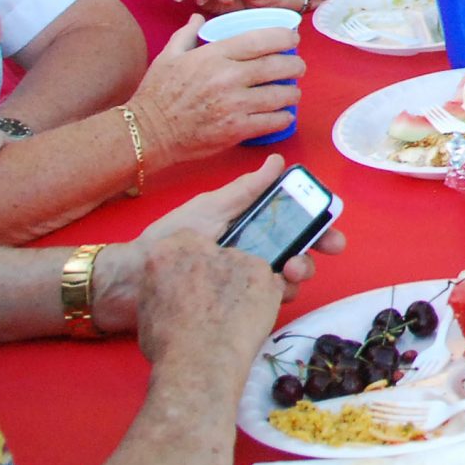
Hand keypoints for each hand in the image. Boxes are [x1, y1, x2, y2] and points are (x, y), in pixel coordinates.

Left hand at [96, 156, 345, 334]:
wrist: (132, 285)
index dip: (315, 219)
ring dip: (300, 270)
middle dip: (317, 246)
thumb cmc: (168, 240)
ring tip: (290, 272)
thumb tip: (278, 160)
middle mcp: (250, 250)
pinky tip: (274, 291)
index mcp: (246, 224)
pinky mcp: (238, 304)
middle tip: (331, 249)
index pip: (289, 218)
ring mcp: (245, 278)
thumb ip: (245, 189)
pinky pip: (270, 298)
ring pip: (289, 274)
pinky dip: (279, 294)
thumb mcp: (209, 209)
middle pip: (297, 246)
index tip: (331, 220)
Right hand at [123, 230, 284, 373]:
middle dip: (218, 274)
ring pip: (243, 266)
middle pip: (216, 253)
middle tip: (216, 304)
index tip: (195, 285)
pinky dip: (262, 297)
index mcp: (167, 251)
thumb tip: (173, 287)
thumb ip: (162, 286)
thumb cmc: (168, 345)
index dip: (192, 265)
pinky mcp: (261, 271)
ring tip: (233, 317)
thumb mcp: (148, 308)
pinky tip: (251, 318)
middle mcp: (202, 246)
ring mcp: (235, 256)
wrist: (198, 362)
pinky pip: (266, 280)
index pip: (184, 243)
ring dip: (240, 286)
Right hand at [128, 18, 302, 166]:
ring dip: (293, 93)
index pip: (263, 39)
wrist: (147, 132)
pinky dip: (284, 117)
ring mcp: (234, 105)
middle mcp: (229, 77)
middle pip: (280, 66)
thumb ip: (186, 35)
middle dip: (296, 66)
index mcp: (215, 55)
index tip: (293, 40)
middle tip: (298, 68)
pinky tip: (284, 114)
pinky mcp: (236, 129)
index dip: (285, 37)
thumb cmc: (157, 94)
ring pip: (281, 95)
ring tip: (292, 93)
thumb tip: (198, 18)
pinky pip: (273, 121)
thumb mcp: (168, 57)